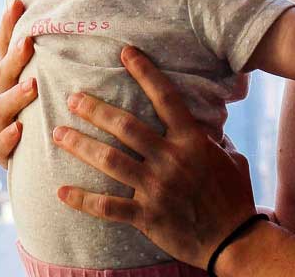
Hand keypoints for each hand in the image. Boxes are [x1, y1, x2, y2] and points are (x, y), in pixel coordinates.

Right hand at [0, 0, 37, 167]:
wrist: (31, 155)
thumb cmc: (43, 110)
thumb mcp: (43, 77)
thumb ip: (41, 49)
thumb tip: (38, 4)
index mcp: (10, 79)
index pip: (5, 48)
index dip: (8, 26)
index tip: (18, 4)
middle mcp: (2, 99)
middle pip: (4, 75)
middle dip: (15, 59)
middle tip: (28, 42)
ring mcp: (1, 125)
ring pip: (0, 109)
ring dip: (16, 96)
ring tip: (33, 86)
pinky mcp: (5, 154)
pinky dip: (7, 138)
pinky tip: (20, 129)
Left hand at [53, 46, 257, 268]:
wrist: (236, 242)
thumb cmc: (234, 198)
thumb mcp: (229, 158)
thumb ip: (209, 138)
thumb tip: (200, 118)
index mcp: (191, 141)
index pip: (165, 98)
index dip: (145, 72)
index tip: (125, 52)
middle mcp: (171, 160)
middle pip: (125, 126)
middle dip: (95, 109)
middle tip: (72, 98)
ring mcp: (157, 188)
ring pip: (109, 159)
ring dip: (80, 144)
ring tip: (59, 133)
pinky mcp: (147, 216)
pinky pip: (107, 206)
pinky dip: (82, 199)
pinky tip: (61, 191)